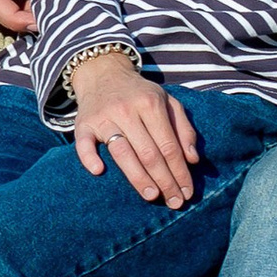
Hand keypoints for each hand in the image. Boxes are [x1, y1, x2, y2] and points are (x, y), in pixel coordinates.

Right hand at [66, 50, 201, 204]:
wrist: (103, 73)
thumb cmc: (141, 94)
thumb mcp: (168, 102)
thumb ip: (184, 129)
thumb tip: (193, 159)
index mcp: (151, 104)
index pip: (169, 145)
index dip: (180, 172)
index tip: (187, 192)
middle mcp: (127, 110)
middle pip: (149, 153)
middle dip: (165, 181)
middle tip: (174, 202)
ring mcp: (104, 117)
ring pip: (122, 152)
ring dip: (138, 177)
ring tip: (151, 196)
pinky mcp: (83, 124)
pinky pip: (84, 144)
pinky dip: (89, 157)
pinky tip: (99, 171)